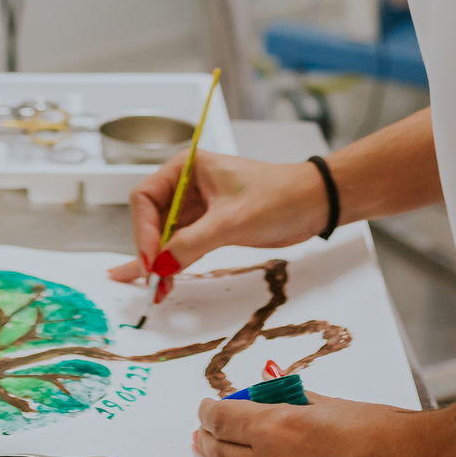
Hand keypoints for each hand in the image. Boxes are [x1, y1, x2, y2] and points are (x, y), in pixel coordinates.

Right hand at [106, 151, 329, 285]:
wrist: (313, 203)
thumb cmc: (278, 196)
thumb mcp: (231, 221)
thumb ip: (191, 243)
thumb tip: (159, 266)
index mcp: (186, 168)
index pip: (145, 198)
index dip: (142, 230)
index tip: (150, 260)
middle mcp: (186, 184)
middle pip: (151, 218)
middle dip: (149, 249)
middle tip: (150, 280)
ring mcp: (198, 206)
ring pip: (165, 235)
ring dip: (159, 261)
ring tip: (151, 289)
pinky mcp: (210, 226)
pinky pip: (182, 245)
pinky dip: (172, 263)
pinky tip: (158, 281)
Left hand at [194, 391, 455, 456]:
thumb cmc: (390, 435)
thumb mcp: (334, 404)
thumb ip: (295, 405)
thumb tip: (273, 402)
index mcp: (280, 427)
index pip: (221, 419)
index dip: (209, 414)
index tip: (209, 413)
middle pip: (218, 455)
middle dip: (211, 442)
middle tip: (213, 437)